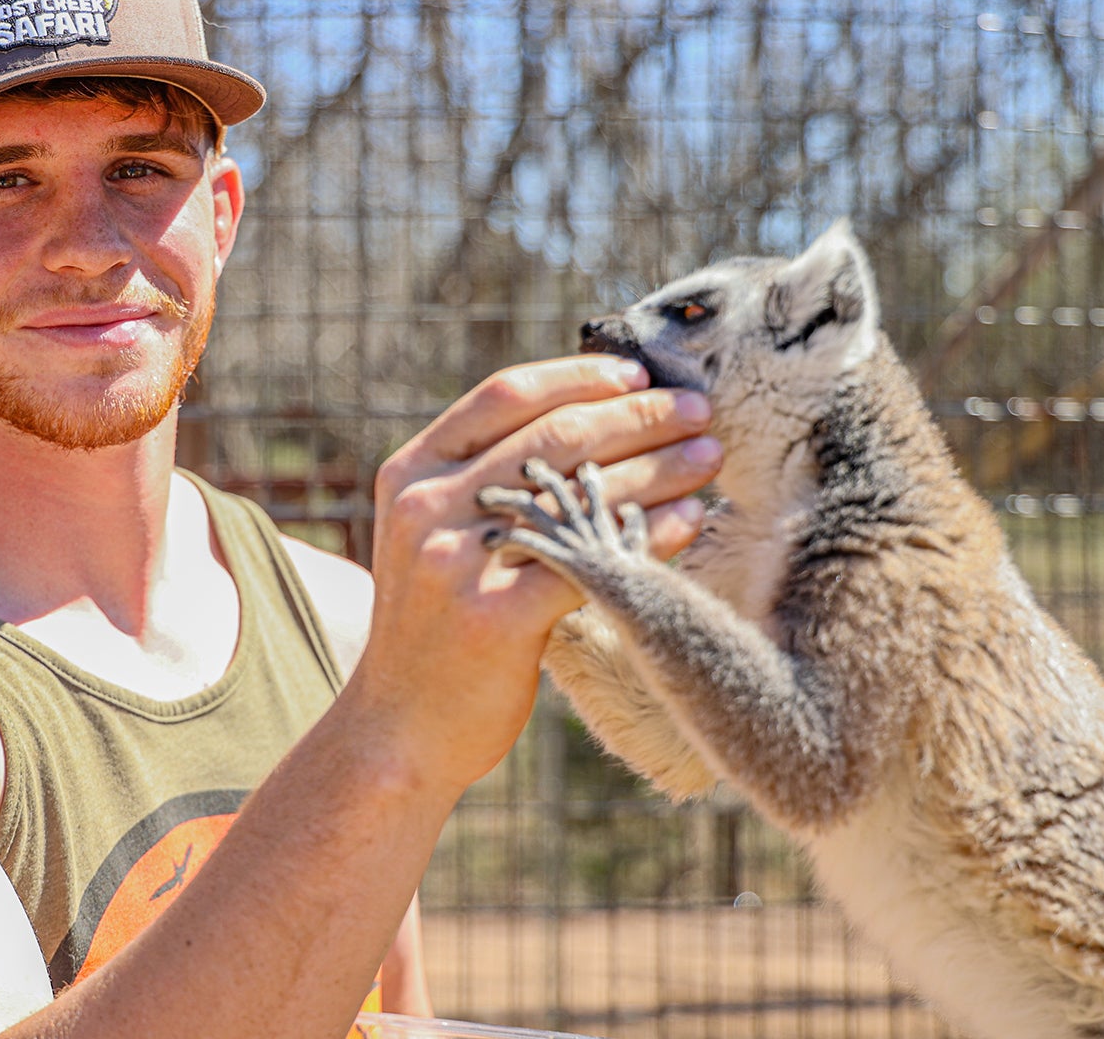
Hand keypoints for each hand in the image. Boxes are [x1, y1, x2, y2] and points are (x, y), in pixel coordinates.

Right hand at [342, 356, 719, 797]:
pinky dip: (648, 531)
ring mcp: (457, 558)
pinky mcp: (496, 614)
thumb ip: (481, 481)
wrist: (396, 729)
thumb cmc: (432, 628)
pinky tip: (689, 520)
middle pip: (553, 435)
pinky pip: (592, 559)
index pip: (505, 395)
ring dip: (656, 464)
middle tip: (697, 409)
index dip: (578, 376)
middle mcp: (426, 504)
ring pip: (579, 489)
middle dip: (637, 415)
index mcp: (411, 471)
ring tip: (708, 457)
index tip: (637, 374)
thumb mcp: (431, 534)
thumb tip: (580, 424)